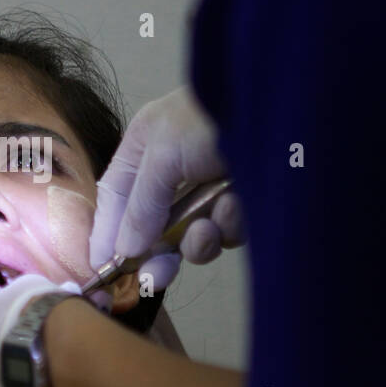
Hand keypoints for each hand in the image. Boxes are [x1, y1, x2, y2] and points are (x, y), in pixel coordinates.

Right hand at [89, 86, 243, 290]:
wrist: (283, 109)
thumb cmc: (212, 116)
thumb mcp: (163, 153)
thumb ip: (140, 204)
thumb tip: (124, 250)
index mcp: (143, 151)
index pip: (115, 201)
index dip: (108, 235)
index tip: (102, 271)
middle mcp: (171, 172)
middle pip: (152, 229)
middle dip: (156, 253)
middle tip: (157, 277)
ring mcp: (207, 190)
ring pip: (192, 238)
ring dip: (198, 239)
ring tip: (208, 225)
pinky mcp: (241, 204)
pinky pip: (226, 232)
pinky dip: (229, 225)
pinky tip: (235, 204)